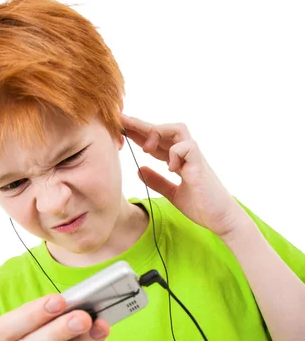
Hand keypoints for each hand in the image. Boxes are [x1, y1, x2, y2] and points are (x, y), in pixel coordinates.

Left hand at [122, 114, 247, 238]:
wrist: (221, 219)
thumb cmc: (201, 206)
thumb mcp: (172, 194)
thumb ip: (157, 181)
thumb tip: (139, 169)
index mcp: (179, 160)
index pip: (157, 140)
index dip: (139, 134)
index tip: (121, 129)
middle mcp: (187, 154)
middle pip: (163, 129)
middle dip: (141, 125)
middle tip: (121, 121)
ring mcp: (195, 157)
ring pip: (178, 129)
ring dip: (159, 133)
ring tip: (146, 148)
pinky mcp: (201, 165)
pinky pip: (188, 147)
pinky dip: (175, 154)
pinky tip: (170, 168)